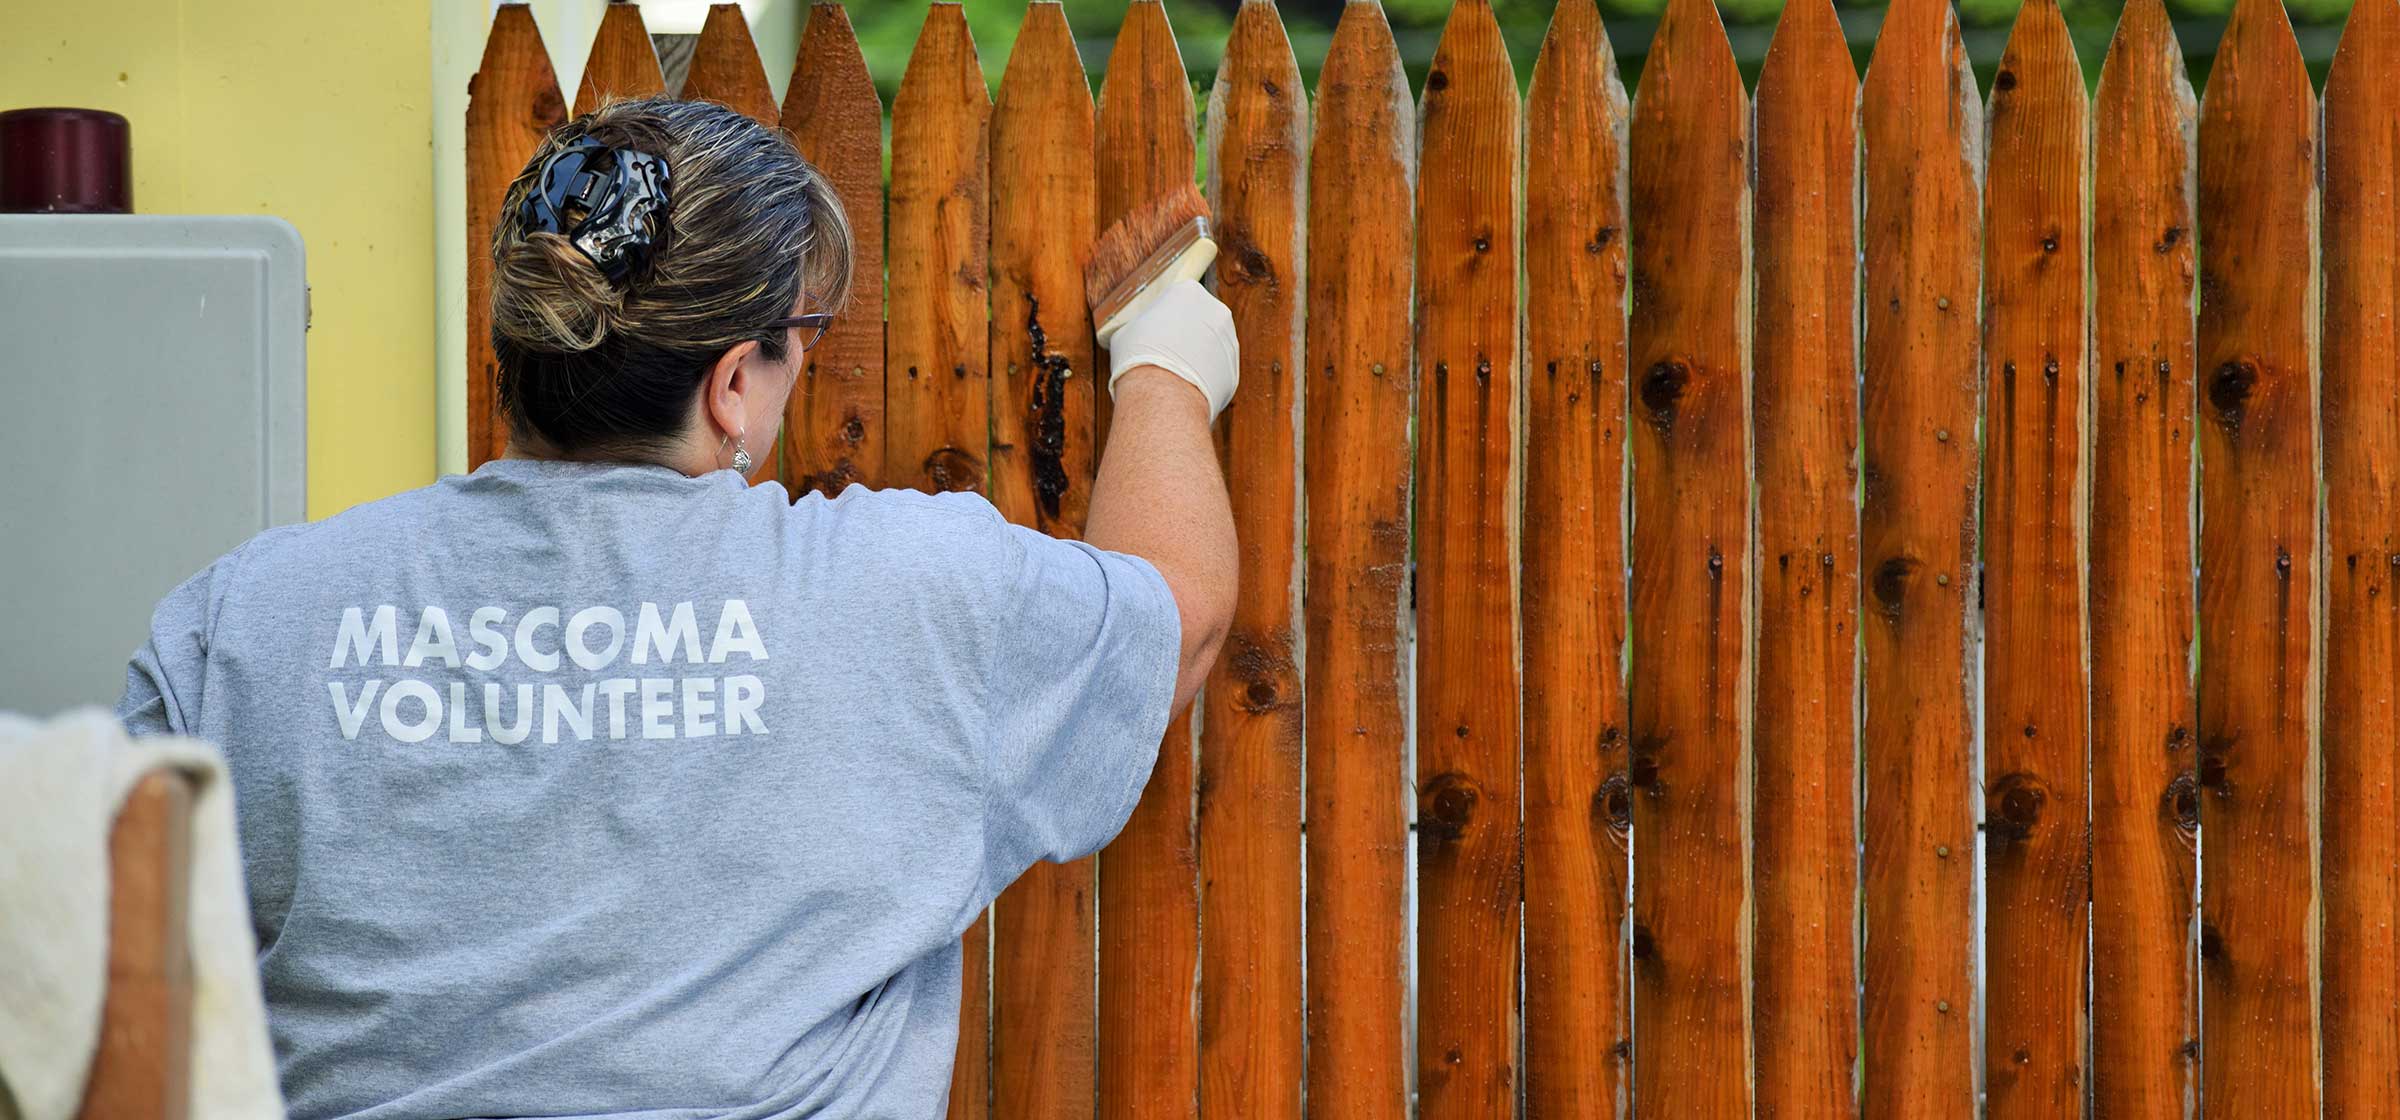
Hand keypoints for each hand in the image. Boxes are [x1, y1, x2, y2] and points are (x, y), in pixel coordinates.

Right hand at [1105, 279, 1238, 419]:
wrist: (1161, 395)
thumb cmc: (1138, 358)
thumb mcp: (1126, 332)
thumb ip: (1140, 327)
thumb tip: (1136, 336)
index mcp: (1188, 292)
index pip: (1177, 301)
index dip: (1163, 319)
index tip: (1153, 335)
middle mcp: (1216, 311)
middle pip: (1198, 323)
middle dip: (1184, 338)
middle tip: (1163, 356)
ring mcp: (1229, 342)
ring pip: (1210, 349)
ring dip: (1195, 359)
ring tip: (1173, 375)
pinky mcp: (1232, 371)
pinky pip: (1215, 374)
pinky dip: (1203, 381)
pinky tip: (1185, 389)